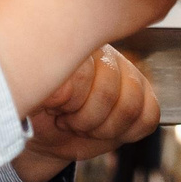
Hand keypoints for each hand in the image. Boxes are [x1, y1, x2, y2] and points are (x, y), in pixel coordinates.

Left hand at [9, 45, 159, 181]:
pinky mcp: (144, 95)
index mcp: (75, 48)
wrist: (46, 133)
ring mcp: (128, 73)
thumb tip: (61, 91)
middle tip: (66, 120)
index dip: (69, 102)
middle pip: (108, 93)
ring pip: (131, 106)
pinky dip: (126, 132)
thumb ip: (46, 90)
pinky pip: (149, 116)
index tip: (53, 109)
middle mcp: (105, 54)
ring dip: (103, 128)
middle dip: (84, 119)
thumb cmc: (37, 112)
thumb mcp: (31, 101)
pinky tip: (104, 130)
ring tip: (84, 125)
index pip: (83, 73)